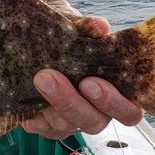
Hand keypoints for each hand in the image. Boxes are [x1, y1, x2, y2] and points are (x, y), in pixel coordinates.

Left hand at [20, 16, 143, 139]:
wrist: (41, 44)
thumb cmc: (70, 41)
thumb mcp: (76, 30)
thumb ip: (88, 29)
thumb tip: (100, 26)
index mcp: (118, 94)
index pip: (128, 112)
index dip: (114, 102)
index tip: (91, 81)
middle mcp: (98, 113)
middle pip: (94, 122)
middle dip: (73, 102)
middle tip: (53, 77)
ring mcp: (74, 122)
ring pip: (66, 125)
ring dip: (51, 103)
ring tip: (39, 78)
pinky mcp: (50, 127)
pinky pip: (43, 128)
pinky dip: (34, 116)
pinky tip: (26, 100)